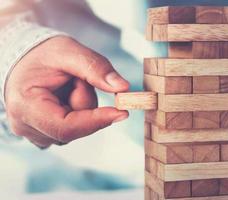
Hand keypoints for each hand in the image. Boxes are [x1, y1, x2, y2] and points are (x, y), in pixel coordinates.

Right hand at [5, 36, 129, 147]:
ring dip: (81, 105)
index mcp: (25, 106)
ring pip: (77, 128)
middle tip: (76, 78)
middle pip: (75, 127)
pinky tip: (65, 97)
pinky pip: (74, 128)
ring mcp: (35, 134)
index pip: (66, 126)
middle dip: (85, 100)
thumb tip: (123, 88)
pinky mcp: (45, 134)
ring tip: (66, 85)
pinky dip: (77, 112)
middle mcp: (26, 126)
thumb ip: (96, 68)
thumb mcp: (70, 51)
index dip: (97, 121)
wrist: (26, 60)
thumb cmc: (43, 54)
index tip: (122, 112)